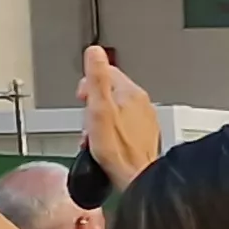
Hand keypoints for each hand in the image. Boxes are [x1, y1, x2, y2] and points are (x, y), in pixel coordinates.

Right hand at [78, 45, 159, 186]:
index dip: (88, 85)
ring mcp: (144, 118)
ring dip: (98, 120)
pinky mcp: (142, 134)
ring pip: (112, 109)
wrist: (135, 176)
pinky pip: (120, 125)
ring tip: (96, 135)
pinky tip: (104, 143)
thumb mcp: (98, 107)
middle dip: (92, 105)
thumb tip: (95, 52)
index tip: (83, 99)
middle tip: (89, 120)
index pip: (106, 72)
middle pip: (108, 92)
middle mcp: (142, 103)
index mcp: (131, 93)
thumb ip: (96, 78)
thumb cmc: (116, 147)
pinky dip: (108, 132)